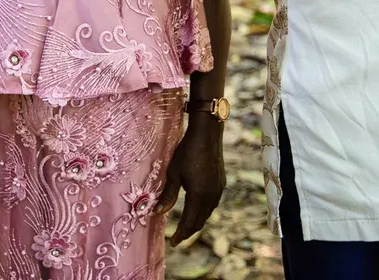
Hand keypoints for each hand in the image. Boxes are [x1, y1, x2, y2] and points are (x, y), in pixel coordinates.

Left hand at [156, 114, 225, 246]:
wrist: (208, 134)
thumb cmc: (187, 152)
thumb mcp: (174, 174)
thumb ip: (168, 195)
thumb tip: (157, 213)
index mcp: (199, 196)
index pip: (190, 222)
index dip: (181, 234)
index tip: (173, 243)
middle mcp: (212, 196)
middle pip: (200, 220)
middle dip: (189, 231)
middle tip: (178, 238)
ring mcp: (218, 189)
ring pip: (208, 213)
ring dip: (197, 221)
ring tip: (187, 226)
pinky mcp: (221, 182)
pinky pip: (212, 203)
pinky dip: (204, 211)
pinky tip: (198, 208)